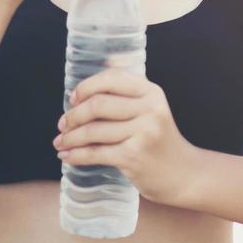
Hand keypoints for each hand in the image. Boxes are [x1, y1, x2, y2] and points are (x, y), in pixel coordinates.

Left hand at [54, 68, 198, 207]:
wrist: (182, 173)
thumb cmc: (159, 140)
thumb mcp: (152, 109)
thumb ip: (129, 91)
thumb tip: (100, 69)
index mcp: (152, 92)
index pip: (112, 79)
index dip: (87, 86)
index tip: (73, 98)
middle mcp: (150, 109)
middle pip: (98, 104)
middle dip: (73, 115)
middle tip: (63, 125)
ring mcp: (143, 133)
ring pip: (93, 131)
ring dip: (70, 138)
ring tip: (61, 142)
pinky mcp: (133, 156)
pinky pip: (95, 153)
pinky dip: (76, 155)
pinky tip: (66, 156)